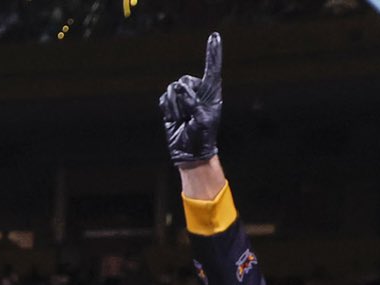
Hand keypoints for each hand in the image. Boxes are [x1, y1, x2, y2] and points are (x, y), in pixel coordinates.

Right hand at [158, 34, 222, 166]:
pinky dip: (167, 110)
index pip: (213, 68)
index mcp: (211, 92)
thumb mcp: (202, 119)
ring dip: (175, 107)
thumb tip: (178, 88)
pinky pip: (164, 99)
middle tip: (188, 114)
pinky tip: (175, 119)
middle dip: (183, 97)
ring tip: (182, 119)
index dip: (213, 52)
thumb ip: (192, 102)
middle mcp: (197, 91)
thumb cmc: (202, 137)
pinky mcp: (171, 105)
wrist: (189, 153)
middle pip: (184, 80)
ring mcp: (183, 98)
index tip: (215, 36)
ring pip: (172, 90)